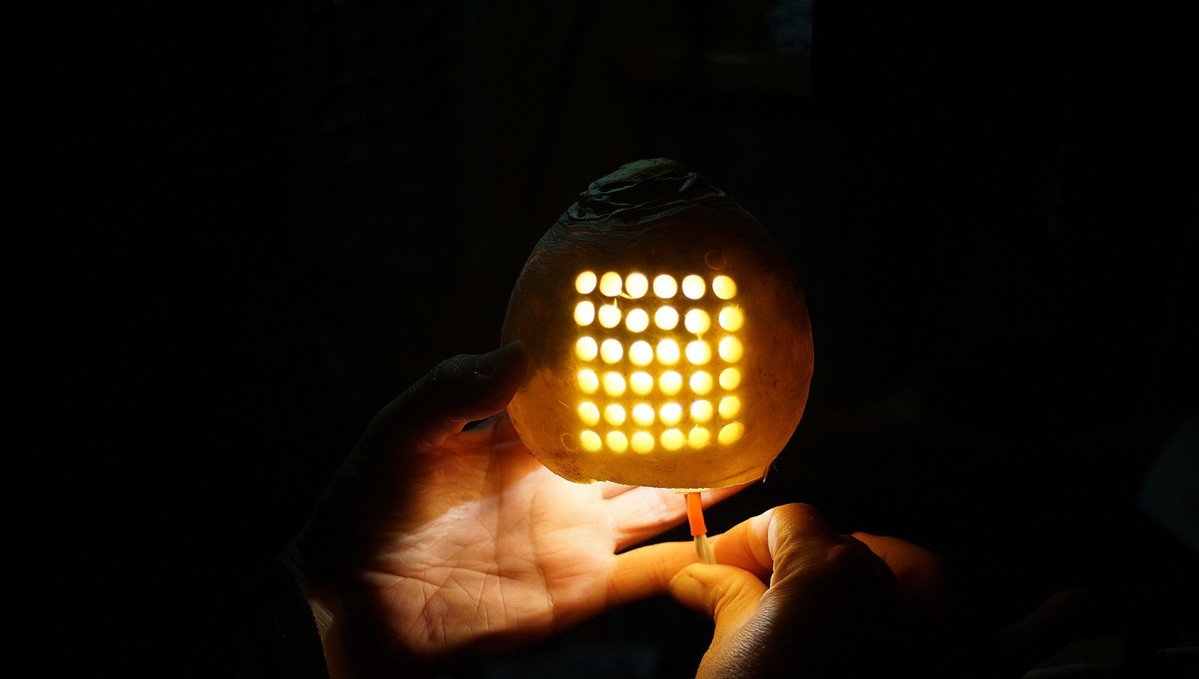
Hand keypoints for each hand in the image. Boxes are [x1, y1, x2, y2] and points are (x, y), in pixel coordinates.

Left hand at [285, 342, 742, 676]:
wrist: (356, 609)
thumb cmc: (366, 510)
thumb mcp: (399, 435)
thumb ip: (451, 390)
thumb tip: (517, 352)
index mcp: (523, 439)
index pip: (591, 397)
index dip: (631, 372)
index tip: (680, 340)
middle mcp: (560, 485)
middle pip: (637, 447)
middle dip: (684, 424)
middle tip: (741, 396)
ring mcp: (575, 538)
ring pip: (656, 503)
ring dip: (703, 484)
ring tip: (758, 452)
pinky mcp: (581, 590)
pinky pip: (649, 573)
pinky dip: (694, 556)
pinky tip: (738, 540)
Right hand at [668, 504, 1091, 677]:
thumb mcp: (728, 658)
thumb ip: (726, 599)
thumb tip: (701, 572)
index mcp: (829, 573)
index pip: (790, 523)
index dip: (751, 543)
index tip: (722, 567)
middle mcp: (898, 593)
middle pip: (850, 550)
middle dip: (808, 568)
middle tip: (763, 602)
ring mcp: (941, 640)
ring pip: (928, 580)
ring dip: (904, 584)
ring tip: (861, 599)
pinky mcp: (967, 675)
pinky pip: (1019, 646)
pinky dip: (1045, 626)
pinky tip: (1077, 605)